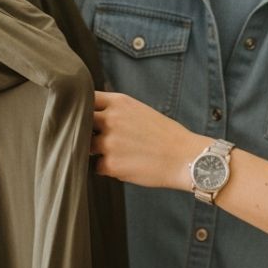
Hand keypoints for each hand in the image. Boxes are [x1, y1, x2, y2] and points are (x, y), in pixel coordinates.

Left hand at [91, 91, 206, 190]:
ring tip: (120, 154)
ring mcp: (108, 142)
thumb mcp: (140, 110)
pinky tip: (126, 165)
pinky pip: (97, 167)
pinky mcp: (110, 164)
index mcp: (119, 102)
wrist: (185, 158)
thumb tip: (90, 116)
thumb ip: (115, 110)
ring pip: (87, 147)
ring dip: (98, 152)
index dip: (83, 108)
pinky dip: (107, 168)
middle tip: (99, 137)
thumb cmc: (165, 135)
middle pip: (81, 122)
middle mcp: (111, 119)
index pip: (86, 98)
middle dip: (86, 130)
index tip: (85, 115)